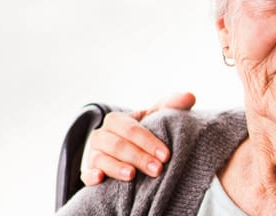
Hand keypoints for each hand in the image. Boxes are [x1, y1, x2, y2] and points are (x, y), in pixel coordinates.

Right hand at [79, 92, 196, 185]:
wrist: (124, 152)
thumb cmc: (142, 134)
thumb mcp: (154, 118)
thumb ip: (171, 106)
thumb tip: (190, 96)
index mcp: (116, 121)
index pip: (131, 129)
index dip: (148, 141)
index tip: (166, 155)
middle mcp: (101, 136)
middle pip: (117, 145)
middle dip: (138, 156)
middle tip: (158, 169)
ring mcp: (93, 154)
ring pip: (101, 159)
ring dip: (116, 167)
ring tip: (132, 175)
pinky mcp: (88, 172)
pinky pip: (85, 174)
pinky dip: (91, 176)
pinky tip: (100, 179)